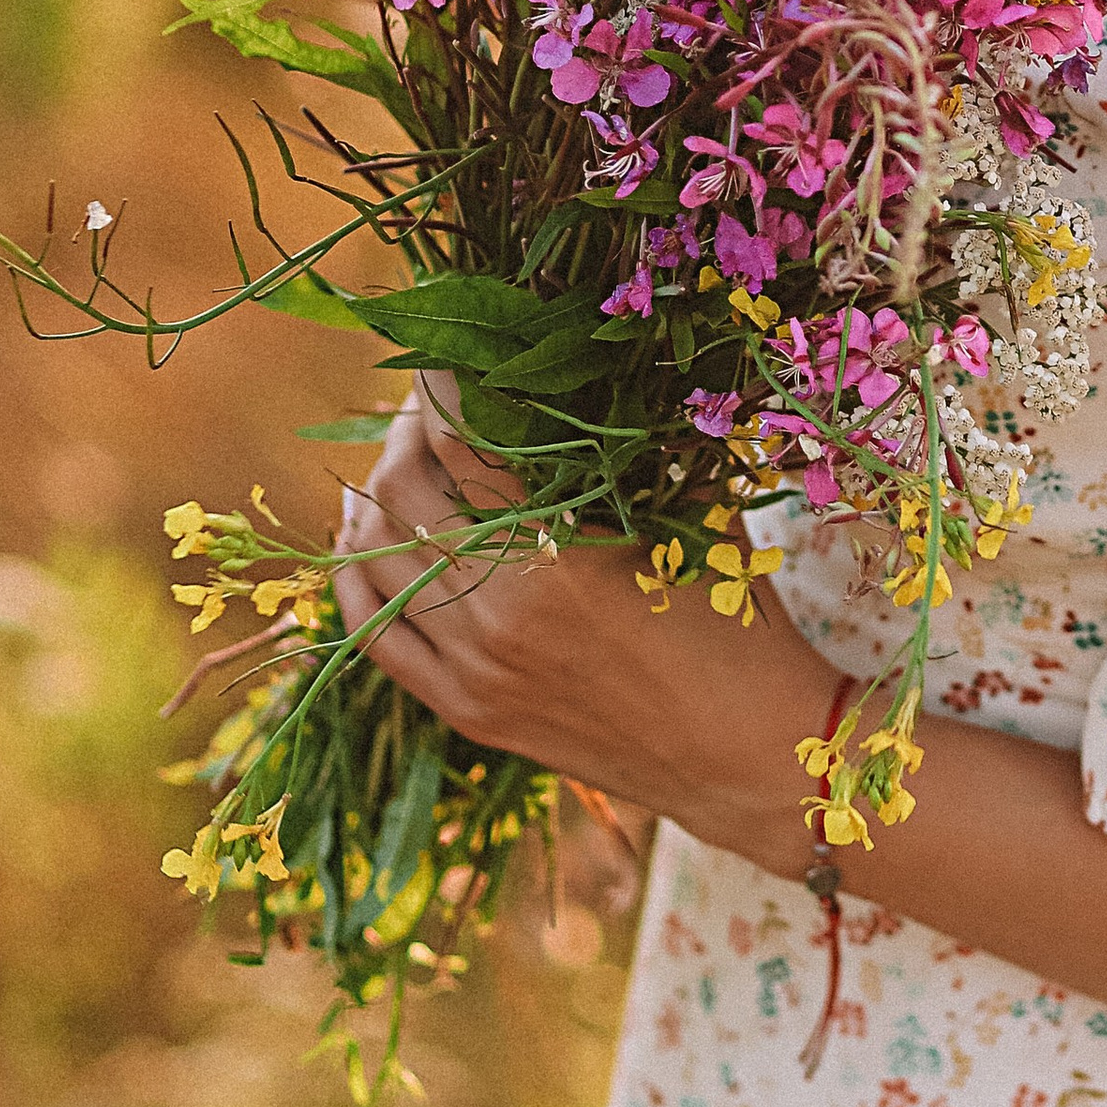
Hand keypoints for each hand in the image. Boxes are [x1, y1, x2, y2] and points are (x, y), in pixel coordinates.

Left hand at [333, 375, 834, 850]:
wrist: (749, 754)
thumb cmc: (740, 622)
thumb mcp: (690, 517)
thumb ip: (626, 449)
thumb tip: (571, 374)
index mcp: (558, 555)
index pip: (460, 441)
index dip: (443, 384)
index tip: (451, 352)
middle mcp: (498, 613)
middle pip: (399, 492)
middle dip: (405, 431)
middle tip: (432, 407)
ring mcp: (472, 670)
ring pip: (371, 561)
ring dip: (373, 496)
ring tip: (399, 462)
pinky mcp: (464, 712)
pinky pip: (372, 634)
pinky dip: (356, 576)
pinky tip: (366, 538)